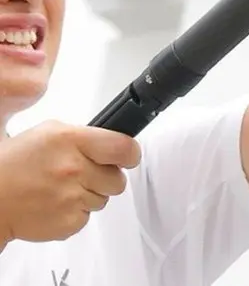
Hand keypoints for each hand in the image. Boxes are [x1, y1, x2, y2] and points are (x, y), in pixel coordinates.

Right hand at [0, 121, 140, 244]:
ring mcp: (71, 198)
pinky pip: (87, 218)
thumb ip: (83, 134)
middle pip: (118, 178)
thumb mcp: (49, 131)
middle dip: (108, 176)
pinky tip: (58, 204)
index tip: (129, 156)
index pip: (122, 147)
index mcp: (71, 141)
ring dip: (91, 195)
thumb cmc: (13, 164)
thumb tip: (110, 139)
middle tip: (89, 174)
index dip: (131, 153)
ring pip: (104, 199)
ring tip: (67, 189)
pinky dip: (77, 213)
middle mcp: (74, 169)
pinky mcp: (66, 223)